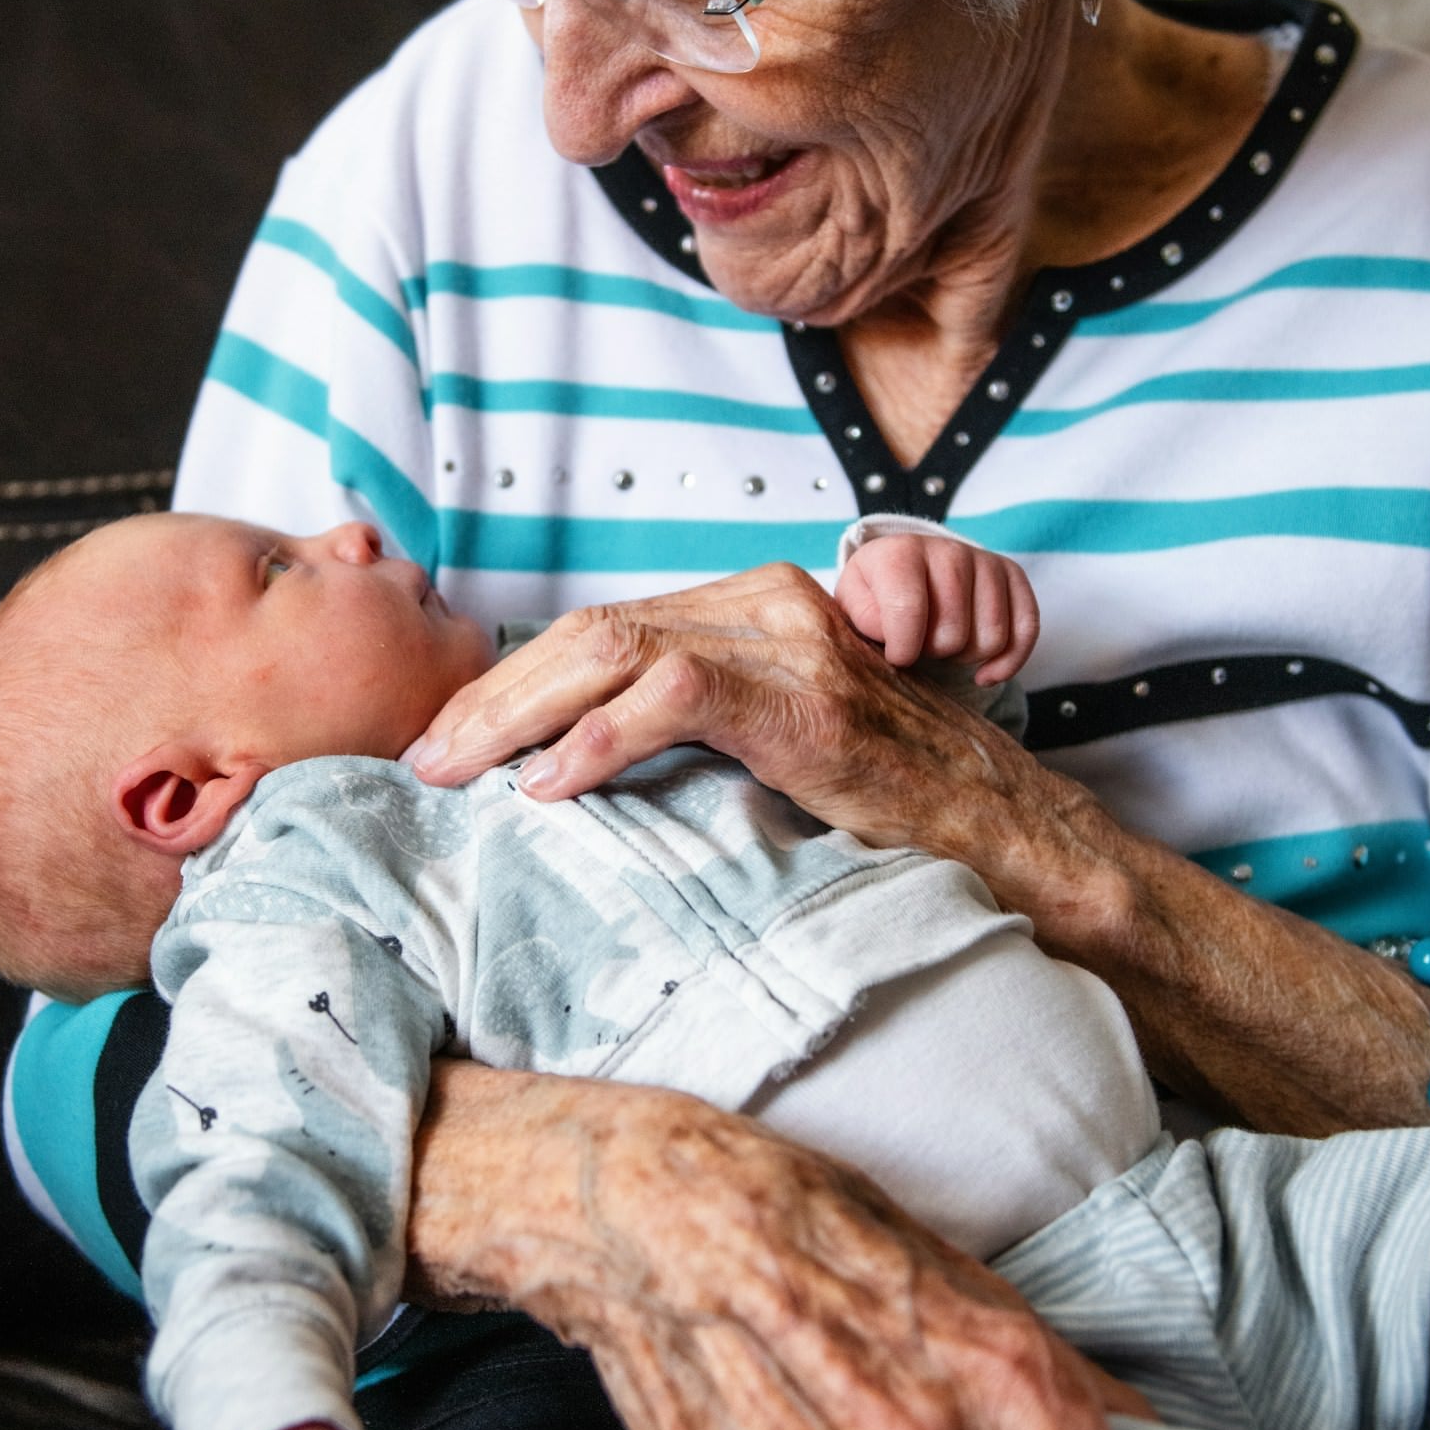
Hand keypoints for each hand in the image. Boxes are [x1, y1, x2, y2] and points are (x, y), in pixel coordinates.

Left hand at [403, 562, 1105, 917]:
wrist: (1007, 828)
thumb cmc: (893, 801)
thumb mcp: (776, 746)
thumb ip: (695, 725)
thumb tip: (571, 764)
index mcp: (751, 605)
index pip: (600, 629)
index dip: (512, 683)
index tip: (450, 740)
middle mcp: (765, 602)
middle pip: (589, 631)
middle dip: (492, 698)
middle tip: (423, 761)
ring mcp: (787, 643)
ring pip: (612, 650)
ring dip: (517, 716)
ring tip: (457, 772)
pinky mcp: (803, 697)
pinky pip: (673, 697)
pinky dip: (597, 741)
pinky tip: (549, 788)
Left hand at [835, 532, 1038, 683]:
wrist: (909, 566)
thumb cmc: (878, 592)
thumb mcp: (854, 602)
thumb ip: (863, 619)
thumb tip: (895, 638)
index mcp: (901, 553)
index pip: (908, 612)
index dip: (902, 650)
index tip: (896, 657)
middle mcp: (949, 550)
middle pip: (953, 634)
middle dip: (934, 653)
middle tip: (921, 645)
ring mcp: (986, 561)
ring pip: (991, 639)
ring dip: (966, 657)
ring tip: (945, 645)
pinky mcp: (1014, 577)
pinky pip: (1027, 631)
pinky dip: (1007, 663)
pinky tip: (985, 674)